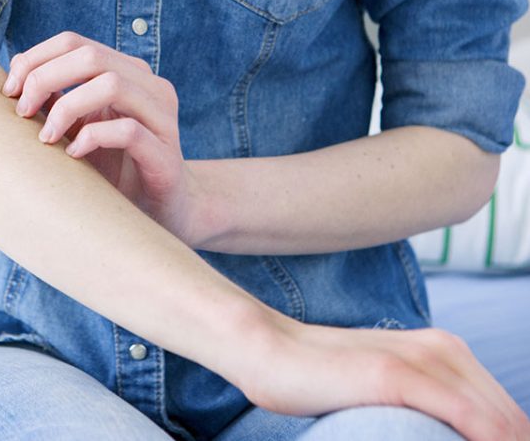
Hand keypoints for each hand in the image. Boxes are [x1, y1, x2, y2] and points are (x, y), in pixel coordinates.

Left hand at [0, 31, 206, 245]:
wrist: (162, 209)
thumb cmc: (114, 166)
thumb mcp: (78, 127)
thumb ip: (56, 100)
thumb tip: (13, 79)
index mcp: (127, 72)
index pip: (75, 42)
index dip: (35, 58)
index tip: (10, 89)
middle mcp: (149, 87)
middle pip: (91, 57)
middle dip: (45, 78)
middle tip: (22, 111)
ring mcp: (162, 118)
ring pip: (112, 84)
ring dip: (67, 107)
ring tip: (46, 136)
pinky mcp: (165, 154)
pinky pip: (128, 131)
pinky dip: (92, 138)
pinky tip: (73, 155)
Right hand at [230, 304, 529, 440]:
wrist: (274, 352)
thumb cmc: (328, 379)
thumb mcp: (392, 386)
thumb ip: (429, 400)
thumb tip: (458, 433)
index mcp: (446, 348)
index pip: (508, 415)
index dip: (510, 440)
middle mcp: (442, 347)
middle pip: (511, 420)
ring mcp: (420, 358)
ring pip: (500, 423)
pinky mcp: (396, 374)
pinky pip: (469, 418)